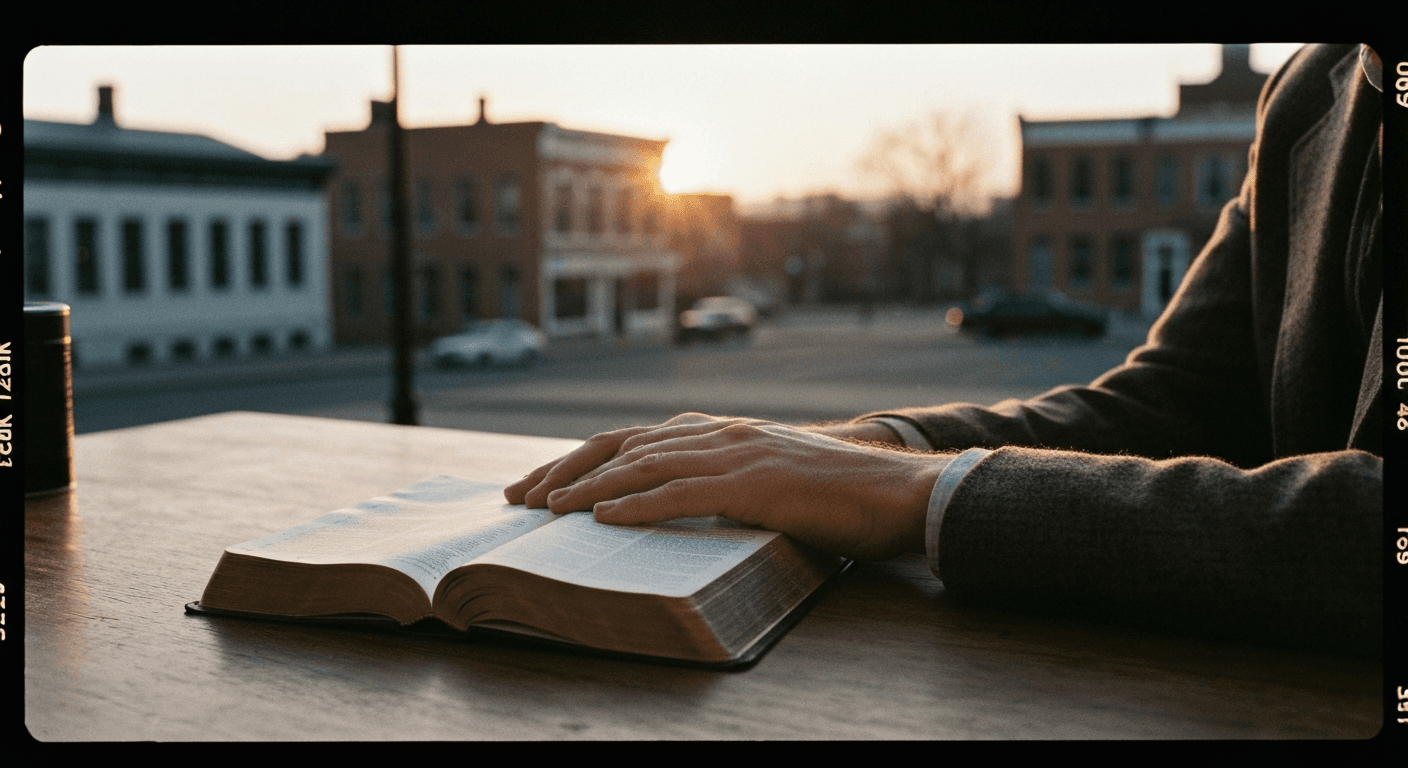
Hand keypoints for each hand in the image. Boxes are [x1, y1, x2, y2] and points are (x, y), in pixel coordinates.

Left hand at [506, 414, 947, 559]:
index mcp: (717, 432)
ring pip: (643, 464)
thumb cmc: (833, 495)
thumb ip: (719, 484)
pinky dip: (638, 504)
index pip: (631, 439)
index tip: (539, 485)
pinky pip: (683, 492)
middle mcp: (718, 434)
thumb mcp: (764, 481)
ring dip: (589, 488)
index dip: (579, 460)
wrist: (894, 491)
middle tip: (519, 497)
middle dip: (564, 469)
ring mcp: (736, 454)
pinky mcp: (754, 483)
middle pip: (622, 443)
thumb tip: (671, 506)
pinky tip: (605, 518)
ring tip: (547, 509)